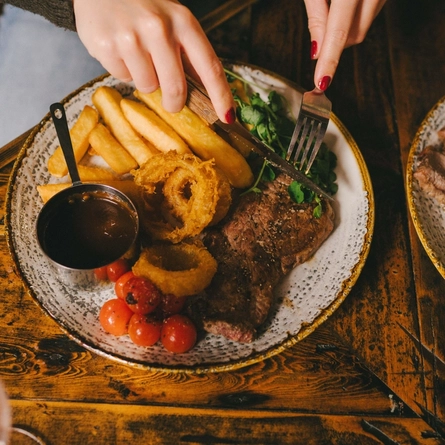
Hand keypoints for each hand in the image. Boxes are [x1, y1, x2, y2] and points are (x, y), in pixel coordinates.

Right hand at [73, 0, 234, 122]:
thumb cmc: (142, 6)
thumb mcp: (171, 20)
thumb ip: (187, 52)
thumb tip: (203, 91)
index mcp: (183, 22)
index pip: (210, 67)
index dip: (221, 96)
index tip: (228, 117)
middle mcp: (159, 28)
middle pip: (176, 88)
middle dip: (174, 103)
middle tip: (170, 102)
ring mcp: (132, 36)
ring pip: (148, 86)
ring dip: (145, 80)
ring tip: (136, 55)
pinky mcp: (107, 45)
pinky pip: (123, 78)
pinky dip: (123, 70)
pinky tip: (119, 49)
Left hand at [304, 0, 385, 89]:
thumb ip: (316, 16)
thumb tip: (317, 51)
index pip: (339, 33)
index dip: (329, 60)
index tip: (321, 81)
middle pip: (355, 36)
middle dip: (335, 44)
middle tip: (320, 33)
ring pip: (364, 27)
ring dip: (346, 29)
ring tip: (334, 4)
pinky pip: (371, 14)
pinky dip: (355, 18)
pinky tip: (347, 2)